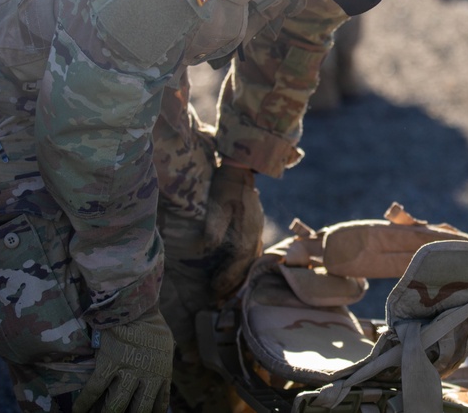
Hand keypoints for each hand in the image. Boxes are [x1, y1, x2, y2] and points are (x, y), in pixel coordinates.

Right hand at [73, 308, 174, 412]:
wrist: (136, 305)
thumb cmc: (152, 327)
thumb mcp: (166, 350)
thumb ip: (161, 369)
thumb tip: (158, 387)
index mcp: (162, 374)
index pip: (157, 406)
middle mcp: (148, 376)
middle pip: (138, 410)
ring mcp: (128, 370)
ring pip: (116, 405)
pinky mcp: (109, 362)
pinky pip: (94, 390)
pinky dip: (83, 404)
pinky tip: (77, 411)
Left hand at [204, 164, 264, 296]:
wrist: (241, 168)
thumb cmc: (226, 186)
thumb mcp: (218, 204)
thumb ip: (215, 226)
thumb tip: (210, 247)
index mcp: (247, 231)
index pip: (238, 261)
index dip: (226, 278)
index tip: (213, 290)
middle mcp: (255, 234)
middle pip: (247, 265)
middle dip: (233, 284)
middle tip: (218, 299)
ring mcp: (257, 230)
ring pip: (251, 261)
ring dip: (239, 277)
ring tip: (226, 291)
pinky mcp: (255, 227)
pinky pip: (252, 252)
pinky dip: (243, 266)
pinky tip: (236, 271)